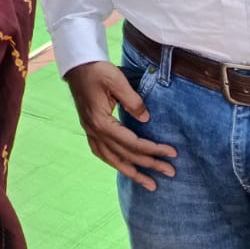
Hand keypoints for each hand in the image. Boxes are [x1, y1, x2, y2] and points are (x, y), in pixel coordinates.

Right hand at [64, 61, 177, 190]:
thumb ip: (133, 101)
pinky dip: (115, 162)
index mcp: (101, 122)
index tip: (172, 153)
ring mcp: (90, 131)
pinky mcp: (89, 128)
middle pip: (124, 154)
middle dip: (148, 164)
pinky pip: (102, 152)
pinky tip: (124, 167)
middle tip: (170, 172)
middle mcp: (94, 131)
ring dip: (131, 172)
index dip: (152, 149)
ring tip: (149, 184)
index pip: (131, 143)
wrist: (77, 65)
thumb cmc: (97, 71)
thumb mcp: (117, 81)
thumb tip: (146, 120)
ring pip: (111, 159)